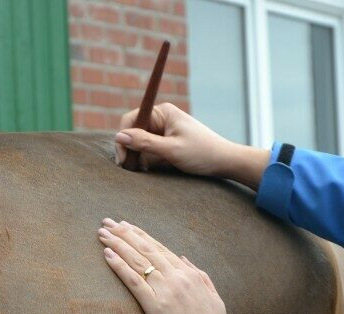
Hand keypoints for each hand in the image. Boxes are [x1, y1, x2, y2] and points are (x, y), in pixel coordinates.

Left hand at [98, 218, 236, 313]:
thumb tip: (184, 258)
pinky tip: (107, 254)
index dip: (141, 236)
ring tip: (103, 233)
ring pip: (137, 260)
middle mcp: (176, 277)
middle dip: (125, 233)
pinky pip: (133, 280)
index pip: (160, 248)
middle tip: (108, 222)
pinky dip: (119, 265)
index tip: (127, 226)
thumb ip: (200, 275)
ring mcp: (165, 290)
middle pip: (145, 249)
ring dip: (118, 244)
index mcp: (189, 274)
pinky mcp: (154, 306)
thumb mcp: (214, 296)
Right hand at [115, 103, 268, 186]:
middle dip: (132, 150)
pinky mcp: (168, 142)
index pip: (131, 119)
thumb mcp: (171, 150)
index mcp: (163, 112)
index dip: (123, 138)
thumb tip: (119, 137)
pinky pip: (151, 150)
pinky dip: (150, 160)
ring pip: (142, 143)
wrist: (225, 161)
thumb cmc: (202, 153)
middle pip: (135, 132)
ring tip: (147, 170)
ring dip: (141, 157)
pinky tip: (154, 168)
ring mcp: (165, 130)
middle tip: (131, 169)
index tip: (122, 159)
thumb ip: (144, 143)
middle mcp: (162, 118)